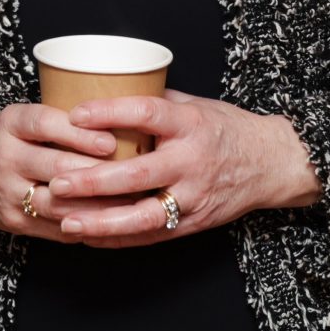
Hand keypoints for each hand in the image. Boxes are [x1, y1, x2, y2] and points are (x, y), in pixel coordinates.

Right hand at [0, 103, 119, 235]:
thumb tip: (119, 121)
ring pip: (60, 203)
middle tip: (135, 176)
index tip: (110, 141)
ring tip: (132, 203)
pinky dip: (87, 225)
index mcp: (9, 124)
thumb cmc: (4, 138)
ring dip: (99, 205)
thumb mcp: (20, 116)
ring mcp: (9, 194)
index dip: (79, 133)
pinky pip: (57, 228)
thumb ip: (58, 120)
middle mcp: (6, 158)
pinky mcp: (15, 222)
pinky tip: (112, 222)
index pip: (44, 124)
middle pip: (56, 166)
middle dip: (99, 173)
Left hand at [44, 90, 318, 246]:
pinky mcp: (194, 222)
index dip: (109, 114)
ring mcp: (193, 196)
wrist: (272, 164)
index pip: (147, 114)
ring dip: (102, 222)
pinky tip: (88, 238)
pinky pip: (151, 236)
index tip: (75, 116)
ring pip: (143, 216)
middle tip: (57, 183)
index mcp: (190, 124)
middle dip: (94, 181)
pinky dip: (117, 239)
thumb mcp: (195, 105)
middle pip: (138, 174)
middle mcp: (192, 162)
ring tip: (66, 222)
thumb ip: (154, 102)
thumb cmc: (226, 129)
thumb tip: (105, 91)